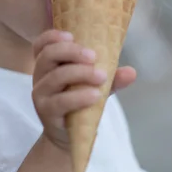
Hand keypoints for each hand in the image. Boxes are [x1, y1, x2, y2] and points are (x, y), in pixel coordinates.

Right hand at [31, 30, 136, 150]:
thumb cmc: (80, 103)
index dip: (52, 37)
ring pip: (55, 77)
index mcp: (49, 65)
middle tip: (93, 56)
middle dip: (71, 52)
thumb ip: (111, 78)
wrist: (71, 136)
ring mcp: (41, 94)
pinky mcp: (46, 112)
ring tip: (102, 77)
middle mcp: (40, 77)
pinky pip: (60, 101)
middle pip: (47, 55)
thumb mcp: (96, 86)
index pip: (41, 44)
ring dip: (80, 73)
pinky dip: (79, 96)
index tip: (71, 35)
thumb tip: (131, 72)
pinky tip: (95, 95)